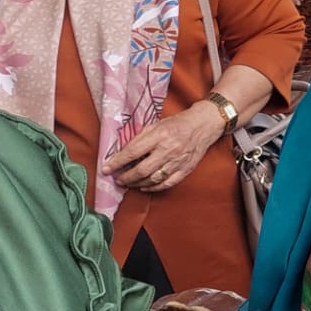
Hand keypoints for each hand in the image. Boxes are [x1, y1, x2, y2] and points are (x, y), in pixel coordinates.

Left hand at [102, 102, 223, 192]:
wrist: (204, 124)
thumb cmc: (178, 123)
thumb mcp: (157, 124)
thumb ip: (141, 137)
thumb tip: (123, 151)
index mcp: (160, 135)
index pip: (133, 152)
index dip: (117, 162)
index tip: (106, 169)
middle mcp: (168, 149)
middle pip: (141, 170)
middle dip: (126, 177)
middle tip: (118, 179)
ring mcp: (178, 161)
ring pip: (152, 179)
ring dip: (137, 184)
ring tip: (129, 183)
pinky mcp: (185, 169)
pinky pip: (166, 184)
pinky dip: (153, 188)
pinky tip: (145, 186)